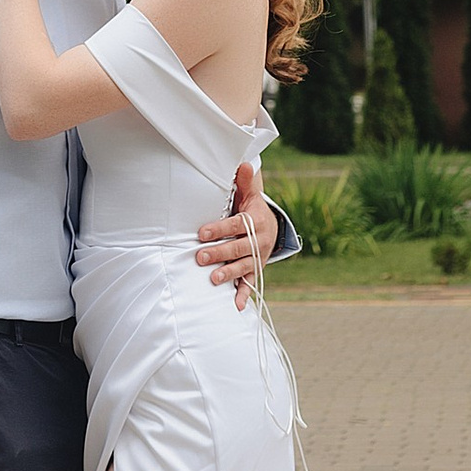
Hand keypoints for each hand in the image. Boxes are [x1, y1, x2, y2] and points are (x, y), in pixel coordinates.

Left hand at [196, 176, 272, 309]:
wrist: (270, 226)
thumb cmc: (250, 208)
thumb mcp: (249, 194)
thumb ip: (244, 182)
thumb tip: (244, 164)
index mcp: (256, 221)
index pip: (237, 225)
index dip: (220, 229)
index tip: (202, 232)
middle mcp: (259, 241)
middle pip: (239, 248)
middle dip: (220, 253)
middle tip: (199, 256)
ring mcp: (258, 258)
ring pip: (244, 267)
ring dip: (229, 274)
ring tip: (212, 279)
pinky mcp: (255, 271)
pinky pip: (250, 284)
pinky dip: (243, 295)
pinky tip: (234, 306)